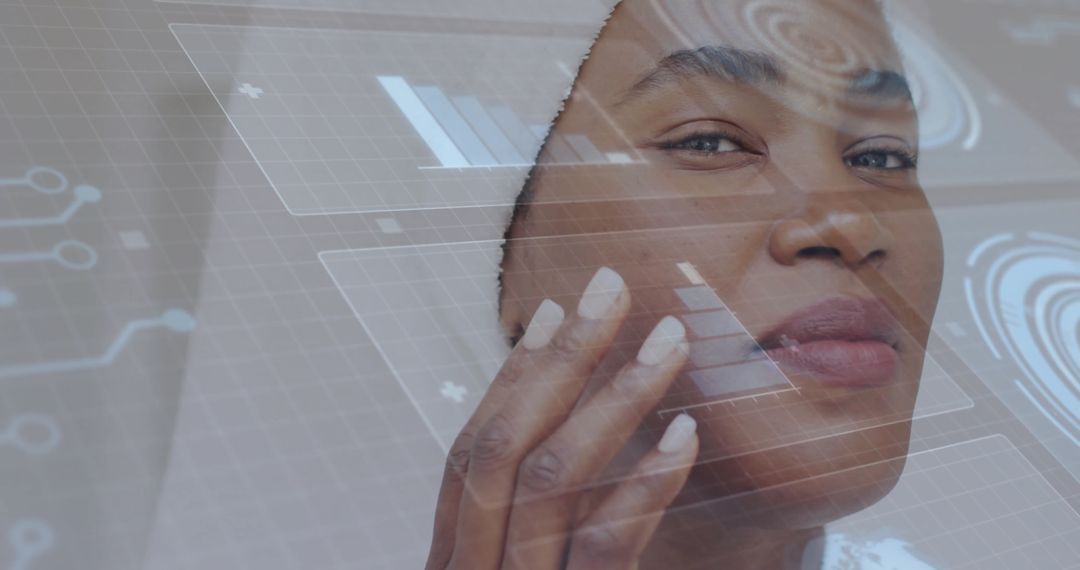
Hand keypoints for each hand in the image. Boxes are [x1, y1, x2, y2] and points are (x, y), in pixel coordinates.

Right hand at [425, 267, 698, 568]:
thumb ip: (530, 530)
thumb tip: (564, 435)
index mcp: (456, 559)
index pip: (471, 453)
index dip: (511, 377)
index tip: (554, 311)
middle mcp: (473, 568)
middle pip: (503, 446)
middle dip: (560, 360)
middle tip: (612, 289)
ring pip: (550, 478)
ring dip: (615, 398)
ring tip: (669, 342)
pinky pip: (603, 541)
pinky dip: (646, 483)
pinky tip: (684, 435)